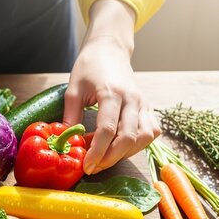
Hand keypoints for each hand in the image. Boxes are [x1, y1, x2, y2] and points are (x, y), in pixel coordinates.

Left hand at [63, 0, 160, 173]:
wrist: (109, 50)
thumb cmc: (89, 67)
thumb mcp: (73, 89)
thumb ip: (71, 115)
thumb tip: (67, 141)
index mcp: (112, 92)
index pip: (108, 129)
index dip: (97, 151)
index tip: (86, 166)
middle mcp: (132, 99)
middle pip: (128, 138)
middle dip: (110, 158)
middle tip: (93, 167)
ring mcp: (143, 103)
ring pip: (143, 138)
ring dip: (125, 153)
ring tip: (105, 158)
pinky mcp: (148, 107)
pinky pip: (151, 132)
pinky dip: (139, 145)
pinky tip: (121, 147)